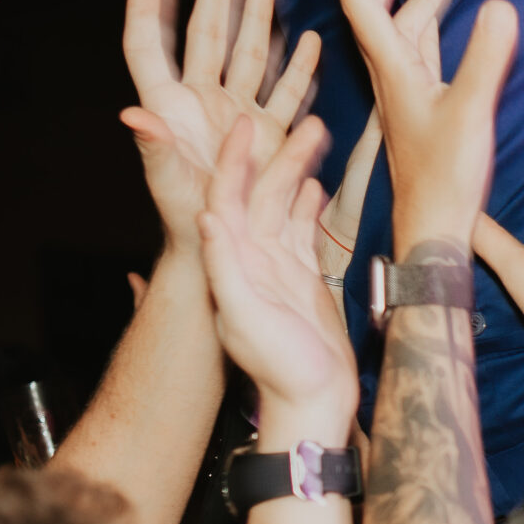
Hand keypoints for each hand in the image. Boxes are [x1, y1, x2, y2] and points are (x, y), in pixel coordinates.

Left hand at [121, 0, 320, 259]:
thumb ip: (153, 145)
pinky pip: (287, 92)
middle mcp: (204, 102)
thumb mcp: (168, 180)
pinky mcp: (272, 134)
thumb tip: (132, 113)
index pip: (151, 50)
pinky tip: (308, 38)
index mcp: (170, 107)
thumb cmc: (187, 217)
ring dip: (257, 18)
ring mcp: (240, 114)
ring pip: (249, 54)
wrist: (226, 245)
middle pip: (207, 37)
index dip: (148, 14)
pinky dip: (299, 66)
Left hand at [197, 114, 354, 442]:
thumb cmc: (279, 368)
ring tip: (316, 135)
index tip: (243, 125)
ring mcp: (276, 266)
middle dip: (277, 154)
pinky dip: (309, 205)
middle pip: (261, 192)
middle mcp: (250, 257)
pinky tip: (318, 184)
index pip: (227, 197)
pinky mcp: (301, 277)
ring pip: (285, 205)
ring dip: (297, 170)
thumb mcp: (246, 317)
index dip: (233, 160)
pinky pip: (302, 230)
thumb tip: (205, 216)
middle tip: (303, 120)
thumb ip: (226, 266)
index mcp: (232, 260)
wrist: (311, 402)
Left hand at [329, 0, 488, 250]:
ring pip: (400, 33)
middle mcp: (391, 78)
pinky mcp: (421, 112)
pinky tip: (444, 20)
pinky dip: (428, 29)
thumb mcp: (470, 114)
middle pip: (377, 12)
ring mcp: (405, 95)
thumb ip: (485, 59)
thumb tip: (501, 4)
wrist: (433, 232)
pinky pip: (419, 56)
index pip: (362, 5)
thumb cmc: (445, 180)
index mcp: (392, 71)